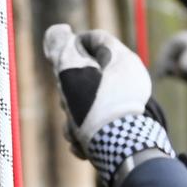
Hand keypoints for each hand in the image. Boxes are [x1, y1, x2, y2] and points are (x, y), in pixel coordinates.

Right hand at [43, 24, 174, 186]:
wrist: (121, 154)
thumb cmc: (97, 110)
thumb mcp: (72, 73)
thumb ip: (61, 49)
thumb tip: (58, 31)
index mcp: (124, 61)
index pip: (95, 40)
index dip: (72, 46)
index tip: (58, 60)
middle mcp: (128, 82)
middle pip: (87, 75)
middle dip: (69, 92)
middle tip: (68, 101)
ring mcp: (127, 108)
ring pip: (86, 104)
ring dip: (73, 119)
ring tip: (75, 130)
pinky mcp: (122, 131)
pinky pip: (95, 125)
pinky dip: (84, 135)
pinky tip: (83, 145)